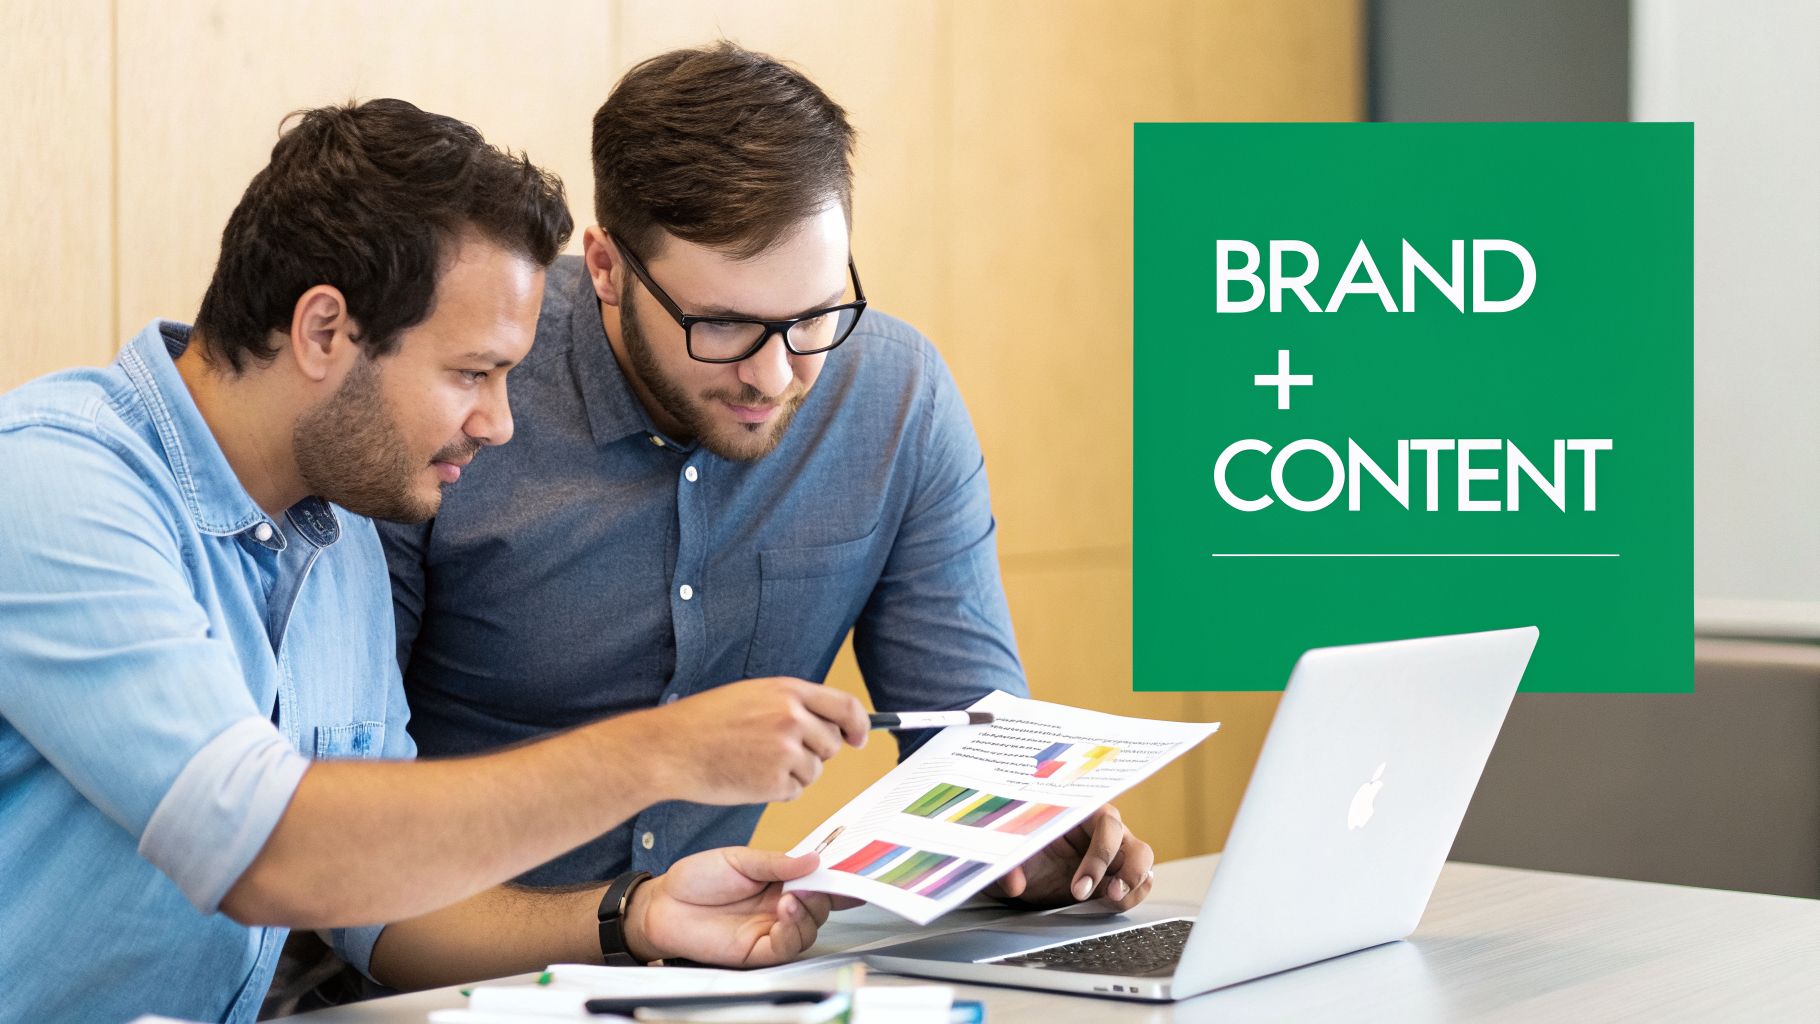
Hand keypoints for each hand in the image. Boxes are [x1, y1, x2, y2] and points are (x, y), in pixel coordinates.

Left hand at [624, 847, 835, 966]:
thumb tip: (814, 860)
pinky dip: (791, 931)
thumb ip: (777, 863)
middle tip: (814, 882)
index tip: (854, 872)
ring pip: (808, 931)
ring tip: (792, 898)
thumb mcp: (739, 860)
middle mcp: (779, 908)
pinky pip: (785, 948)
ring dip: (807, 914)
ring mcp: (770, 930)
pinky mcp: (757, 951)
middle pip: (819, 908)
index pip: (817, 882)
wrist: (662, 904)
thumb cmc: (697, 879)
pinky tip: (783, 914)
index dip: (838, 879)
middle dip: (825, 896)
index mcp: (780, 882)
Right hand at [639, 678, 868, 804]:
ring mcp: (786, 751)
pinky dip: (777, 790)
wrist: (671, 748)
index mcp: (788, 691)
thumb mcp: (752, 695)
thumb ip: (792, 704)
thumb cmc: (705, 722)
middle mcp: (792, 717)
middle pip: (832, 743)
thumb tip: (832, 724)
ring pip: (815, 770)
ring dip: (793, 773)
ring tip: (754, 762)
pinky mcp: (776, 782)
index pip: (846, 706)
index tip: (858, 738)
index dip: (859, 725)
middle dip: (815, 751)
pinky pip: (795, 791)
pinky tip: (749, 777)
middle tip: (778, 752)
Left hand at [985, 805, 1153, 910]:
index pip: (1104, 822)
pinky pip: (1140, 882)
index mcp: (1079, 812)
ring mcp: (1113, 852)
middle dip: (1125, 871)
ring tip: (1113, 901)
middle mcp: (1101, 829)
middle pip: (1130, 841)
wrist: (1023, 875)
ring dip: (1134, 882)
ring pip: (1142, 859)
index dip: (1098, 855)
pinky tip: (1113, 904)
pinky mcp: (1117, 875)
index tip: (1079, 888)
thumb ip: (1008, 866)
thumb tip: (1012, 881)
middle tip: (1108, 895)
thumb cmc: (1020, 855)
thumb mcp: (1008, 858)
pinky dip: (1134, 895)